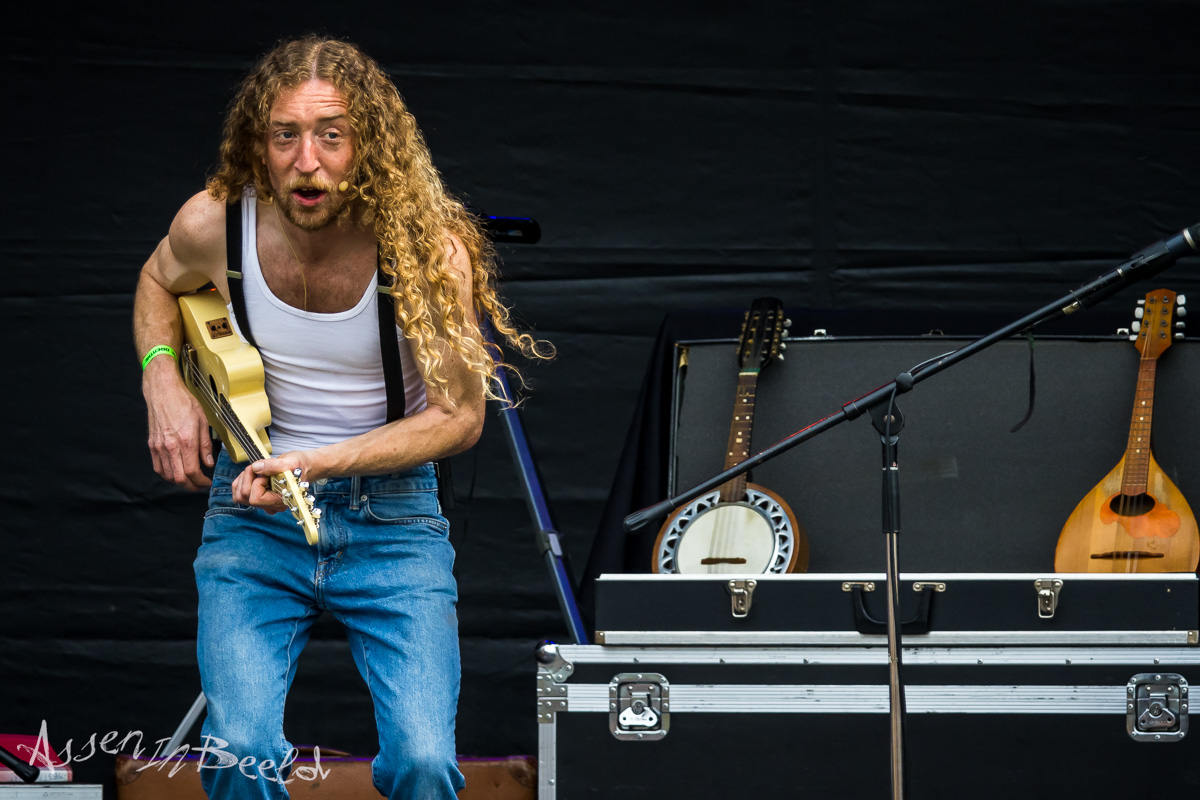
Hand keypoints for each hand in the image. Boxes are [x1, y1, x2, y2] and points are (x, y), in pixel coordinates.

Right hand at [144, 359, 212, 489]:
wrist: (163, 391)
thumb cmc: (184, 402)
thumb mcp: (203, 422)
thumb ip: (205, 445)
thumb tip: (207, 463)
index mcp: (186, 441)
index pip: (192, 472)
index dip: (200, 482)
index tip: (206, 482)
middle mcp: (170, 447)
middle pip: (179, 478)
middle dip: (191, 486)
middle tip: (199, 485)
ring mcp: (158, 447)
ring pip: (167, 475)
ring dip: (179, 482)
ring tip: (189, 480)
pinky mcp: (152, 445)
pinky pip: (158, 467)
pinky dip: (167, 474)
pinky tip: (175, 472)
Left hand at [231, 451, 314, 511]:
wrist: (302, 468)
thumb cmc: (299, 466)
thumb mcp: (291, 462)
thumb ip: (274, 465)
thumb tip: (256, 468)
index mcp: (281, 500)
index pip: (256, 499)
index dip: (257, 483)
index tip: (266, 473)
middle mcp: (270, 506)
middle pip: (245, 497)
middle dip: (248, 477)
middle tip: (259, 468)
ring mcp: (262, 504)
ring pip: (239, 496)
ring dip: (243, 479)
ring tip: (256, 471)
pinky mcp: (256, 498)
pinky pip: (237, 493)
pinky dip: (241, 481)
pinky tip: (252, 475)